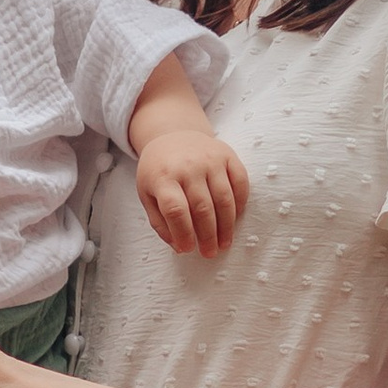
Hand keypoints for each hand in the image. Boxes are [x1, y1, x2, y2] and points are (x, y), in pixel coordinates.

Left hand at [135, 124, 248, 258]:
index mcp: (163, 177)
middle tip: (210, 253)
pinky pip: (240, 182)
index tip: (188, 249)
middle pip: (202, 207)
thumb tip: (179, 247)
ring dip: (226, 226)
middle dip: (208, 235)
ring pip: (224, 198)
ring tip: (224, 243)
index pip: (175, 210)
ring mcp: (210, 159)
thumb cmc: (159, 170)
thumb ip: (160, 221)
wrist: (173, 134)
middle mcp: (188, 166)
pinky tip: (235, 219)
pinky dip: (240, 204)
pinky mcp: (227, 155)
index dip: (183, 233)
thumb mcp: (147, 193)